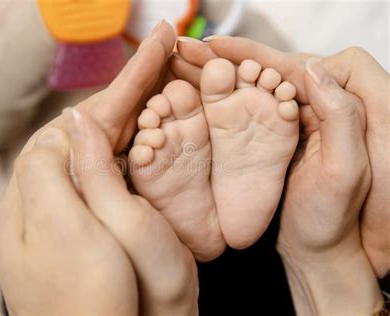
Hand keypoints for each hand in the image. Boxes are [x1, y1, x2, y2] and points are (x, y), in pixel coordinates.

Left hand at [0, 22, 198, 313]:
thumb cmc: (93, 302)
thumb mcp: (70, 231)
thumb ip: (65, 171)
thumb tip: (72, 121)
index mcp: (33, 196)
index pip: (73, 127)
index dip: (115, 93)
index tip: (151, 63)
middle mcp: (47, 203)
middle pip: (84, 135)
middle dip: (122, 98)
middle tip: (157, 66)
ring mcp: (72, 216)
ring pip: (97, 152)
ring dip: (126, 119)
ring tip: (155, 92)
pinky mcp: (95, 230)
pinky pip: (109, 175)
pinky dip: (129, 149)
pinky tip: (145, 139)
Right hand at [172, 37, 389, 276]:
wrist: (317, 250)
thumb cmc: (332, 219)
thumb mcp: (345, 171)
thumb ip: (341, 117)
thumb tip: (314, 68)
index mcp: (330, 108)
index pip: (287, 68)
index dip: (249, 53)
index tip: (214, 45)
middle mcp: (304, 112)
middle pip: (261, 74)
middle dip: (224, 60)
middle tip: (187, 51)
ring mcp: (282, 128)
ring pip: (246, 91)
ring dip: (214, 77)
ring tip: (180, 68)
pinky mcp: (266, 145)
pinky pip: (239, 116)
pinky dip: (214, 103)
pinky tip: (191, 98)